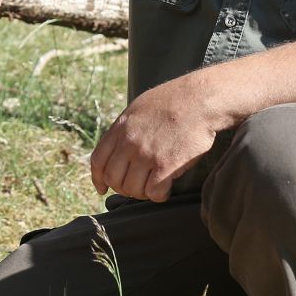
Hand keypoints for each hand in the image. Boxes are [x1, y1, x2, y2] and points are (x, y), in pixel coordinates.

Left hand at [89, 73, 219, 201]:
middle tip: (136, 187)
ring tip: (153, 185)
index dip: (98, 178)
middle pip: (113, 178)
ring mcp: (146, 155)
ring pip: (132, 189)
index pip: (98, 160)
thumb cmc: (172, 102)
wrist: (197, 100)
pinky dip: (159, 195)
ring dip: (142, 193)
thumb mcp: (138, 109)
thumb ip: (125, 129)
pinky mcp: (166, 166)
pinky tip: (166, 186)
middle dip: (123, 188)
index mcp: (120, 128)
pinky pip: (154, 193)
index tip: (102, 188)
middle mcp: (129, 142)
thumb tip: (118, 147)